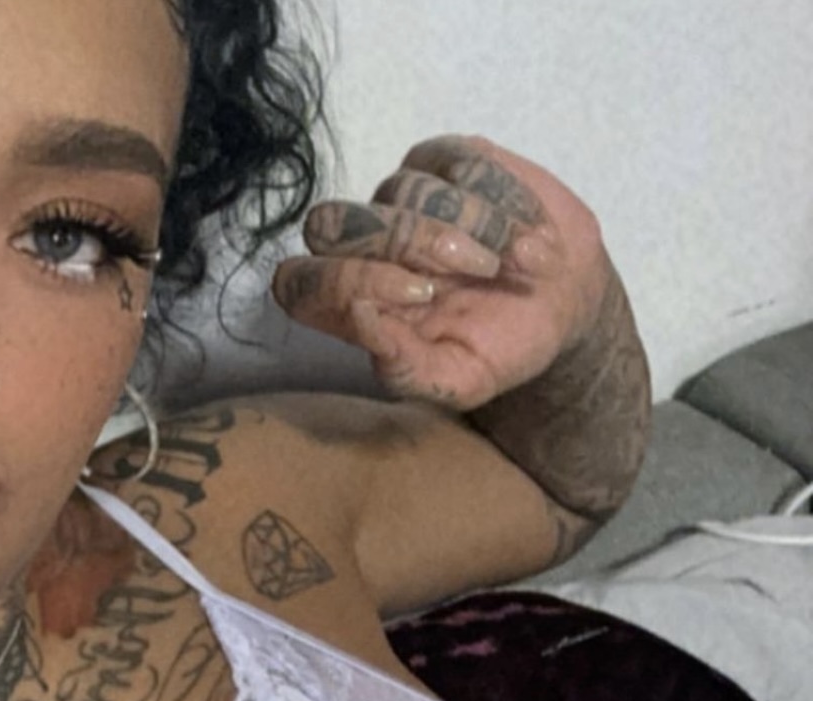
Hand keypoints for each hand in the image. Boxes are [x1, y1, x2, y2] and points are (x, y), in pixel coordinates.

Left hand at [272, 135, 612, 410]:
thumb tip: (360, 320)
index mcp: (349, 304)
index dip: (342, 282)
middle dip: (410, 243)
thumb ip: (403, 368)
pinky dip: (506, 203)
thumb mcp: (458, 381)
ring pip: (407, 190)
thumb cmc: (500, 348)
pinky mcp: (450, 158)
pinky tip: (533, 240)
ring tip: (524, 266)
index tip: (416, 299)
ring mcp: (402, 194)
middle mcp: (361, 244)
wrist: (565, 308)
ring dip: (479, 228)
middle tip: (477, 272)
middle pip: (333, 223)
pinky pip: (462, 163)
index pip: (297, 282)